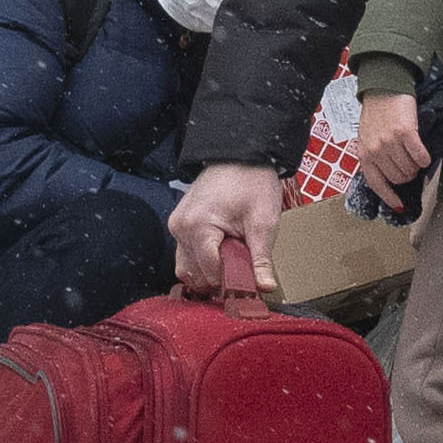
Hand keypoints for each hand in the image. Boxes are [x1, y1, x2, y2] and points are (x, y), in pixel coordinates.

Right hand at [170, 163, 292, 297]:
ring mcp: (177, 225)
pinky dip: (203, 259)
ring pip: (187, 266)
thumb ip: (261, 259)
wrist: (242, 155)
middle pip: (194, 274)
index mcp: (198, 227)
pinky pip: (186, 252)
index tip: (249, 287)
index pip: (209, 273)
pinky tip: (223, 251)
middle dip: (218, 280)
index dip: (230, 283)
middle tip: (241, 274)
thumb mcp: (263, 222)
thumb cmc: (252, 182)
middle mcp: (181, 227)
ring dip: (208, 272)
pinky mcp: (180, 223)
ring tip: (233, 262)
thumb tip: (265, 287)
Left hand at [342, 95, 437, 209]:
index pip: (377, 183)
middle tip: (410, 166)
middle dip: (407, 176)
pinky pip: (419, 156)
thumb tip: (390, 177)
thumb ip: (374, 156)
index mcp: (364, 154)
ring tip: (415, 157)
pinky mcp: (405, 133)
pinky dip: (424, 159)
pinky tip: (424, 155)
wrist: (384, 88)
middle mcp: (376, 150)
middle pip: (398, 178)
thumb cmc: (376, 113)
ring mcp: (390, 142)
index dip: (389, 197)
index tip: (399, 206)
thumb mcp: (367, 137)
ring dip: (416, 167)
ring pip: (409, 169)